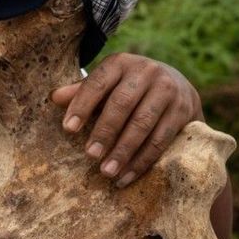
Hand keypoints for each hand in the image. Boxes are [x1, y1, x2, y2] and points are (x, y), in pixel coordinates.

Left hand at [52, 53, 202, 187]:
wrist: (178, 85)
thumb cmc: (129, 87)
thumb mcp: (107, 84)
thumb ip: (83, 92)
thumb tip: (54, 98)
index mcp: (120, 63)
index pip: (97, 84)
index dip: (81, 106)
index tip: (68, 129)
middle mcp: (147, 72)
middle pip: (122, 105)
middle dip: (104, 132)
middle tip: (90, 155)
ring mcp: (168, 91)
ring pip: (143, 124)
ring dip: (124, 151)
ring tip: (107, 172)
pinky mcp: (184, 110)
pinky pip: (161, 139)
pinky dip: (143, 160)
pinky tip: (127, 175)